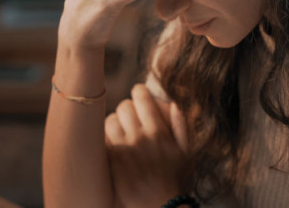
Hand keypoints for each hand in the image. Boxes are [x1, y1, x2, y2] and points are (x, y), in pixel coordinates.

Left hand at [105, 84, 189, 207]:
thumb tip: (174, 104)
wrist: (160, 207)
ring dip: (114, 123)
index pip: (143, 98)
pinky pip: (103, 140)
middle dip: (126, 108)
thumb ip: (180, 127)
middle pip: (124, 106)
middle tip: (129, 115)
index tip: (138, 93)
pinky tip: (111, 144)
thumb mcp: (185, 153)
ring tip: (118, 130)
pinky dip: (106, 139)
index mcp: (159, 132)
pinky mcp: (112, 162)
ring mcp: (124, 150)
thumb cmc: (175, 181)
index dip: (139, 92)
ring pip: (110, 121)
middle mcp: (141, 138)